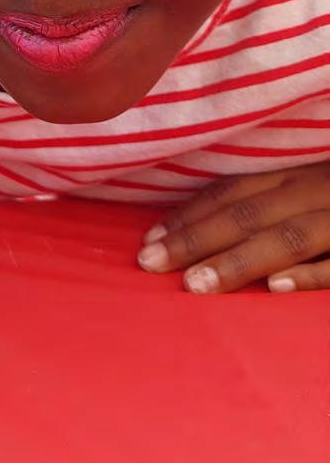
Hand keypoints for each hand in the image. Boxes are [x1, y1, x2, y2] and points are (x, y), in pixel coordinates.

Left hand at [136, 162, 329, 293]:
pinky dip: (310, 274)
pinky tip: (275, 287)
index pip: (234, 191)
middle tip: (150, 263)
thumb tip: (202, 228)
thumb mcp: (309, 186)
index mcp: (298, 174)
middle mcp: (317, 189)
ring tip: (195, 284)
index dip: (190, 213)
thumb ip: (268, 201)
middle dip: (196, 238)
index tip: (150, 239)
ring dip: (239, 260)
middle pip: (250, 214)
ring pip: (289, 237)